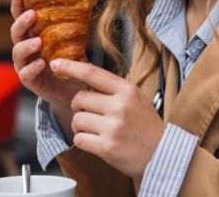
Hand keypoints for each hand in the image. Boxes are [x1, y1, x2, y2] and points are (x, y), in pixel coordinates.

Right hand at [10, 0, 83, 114]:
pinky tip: (41, 63)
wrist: (69, 89)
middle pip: (15, 32)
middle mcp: (24, 47)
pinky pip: (26, 73)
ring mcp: (24, 64)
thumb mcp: (68, 41)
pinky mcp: (29, 80)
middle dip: (21, 23)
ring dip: (27, 46)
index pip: (20, 16)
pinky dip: (33, 67)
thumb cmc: (66, 61)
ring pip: (17, 53)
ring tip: (38, 42)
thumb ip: (69, 26)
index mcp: (31, 34)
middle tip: (31, 15)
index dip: (18, 3)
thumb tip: (84, 2)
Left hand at [51, 58, 165, 179]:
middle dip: (78, 107)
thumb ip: (113, 89)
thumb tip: (84, 77)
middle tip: (89, 114)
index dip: (70, 67)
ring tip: (94, 130)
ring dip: (80, 126)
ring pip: (77, 119)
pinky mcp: (107, 147)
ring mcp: (113, 127)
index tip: (56, 63)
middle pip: (79, 99)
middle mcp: (120, 106)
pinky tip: (96, 141)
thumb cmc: (147, 126)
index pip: (92, 73)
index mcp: (127, 90)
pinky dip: (83, 141)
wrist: (163, 153)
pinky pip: (79, 139)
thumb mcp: (136, 99)